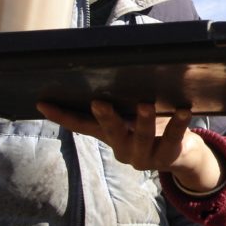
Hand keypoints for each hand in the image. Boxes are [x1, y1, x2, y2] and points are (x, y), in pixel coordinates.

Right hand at [37, 101, 223, 192]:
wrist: (182, 157)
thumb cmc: (154, 128)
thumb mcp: (133, 117)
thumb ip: (122, 102)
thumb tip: (110, 68)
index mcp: (110, 136)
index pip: (82, 126)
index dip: (62, 116)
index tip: (43, 102)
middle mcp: (122, 148)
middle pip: (111, 132)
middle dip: (106, 117)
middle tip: (99, 103)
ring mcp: (144, 156)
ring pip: (142, 137)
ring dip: (144, 120)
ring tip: (146, 104)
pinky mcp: (166, 157)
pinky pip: (172, 139)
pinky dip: (178, 123)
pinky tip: (183, 110)